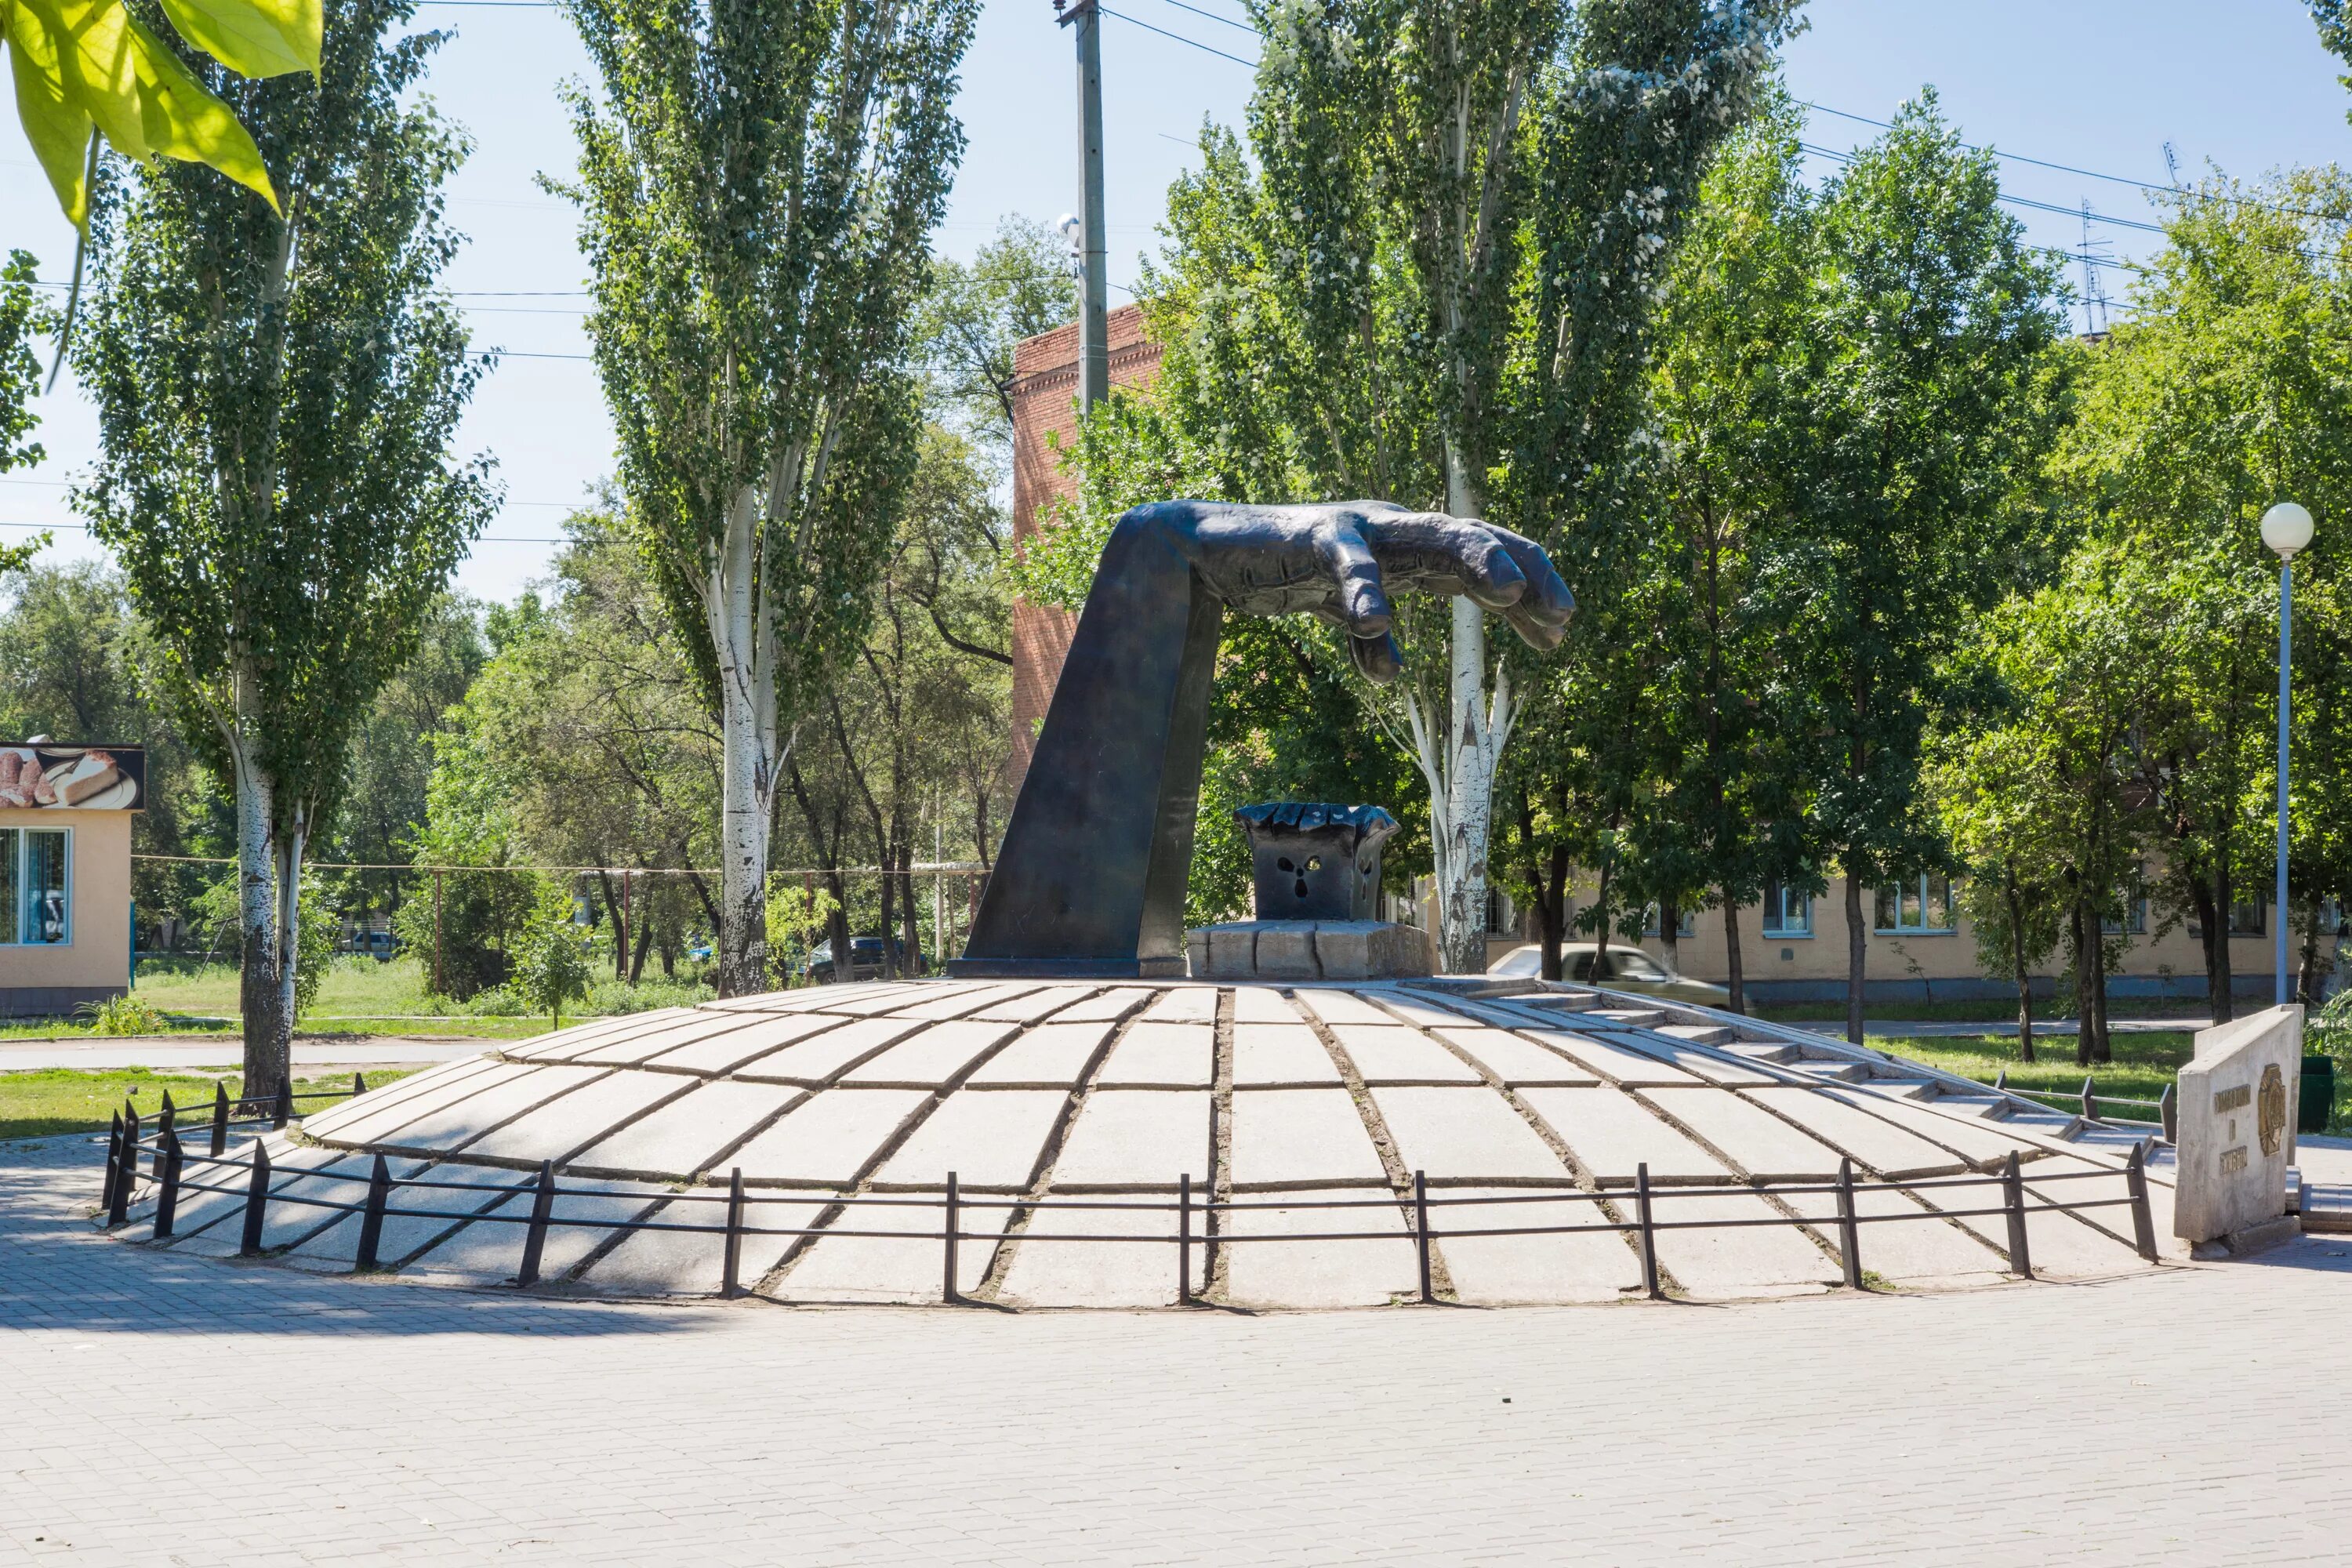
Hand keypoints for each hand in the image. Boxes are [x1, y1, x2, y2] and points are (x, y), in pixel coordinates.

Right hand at [1134, 499, 1575, 681]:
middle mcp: (1395, 527)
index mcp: (1409, 547)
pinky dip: (1366, 592)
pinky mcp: (1313, 534)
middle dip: (1524, 569)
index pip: (1485, 558)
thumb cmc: (1284, 571)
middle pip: (1476, 536)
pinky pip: (1349, 562)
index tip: (1561, 630)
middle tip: (1561, 612)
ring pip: (1430, 532)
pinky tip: (1378, 625)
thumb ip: (1372, 639)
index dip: (1530, 587)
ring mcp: (1359, 526)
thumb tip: (1393, 676)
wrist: (1209, 547)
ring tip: (1509, 591)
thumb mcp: (1339, 612)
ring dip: (1475, 556)